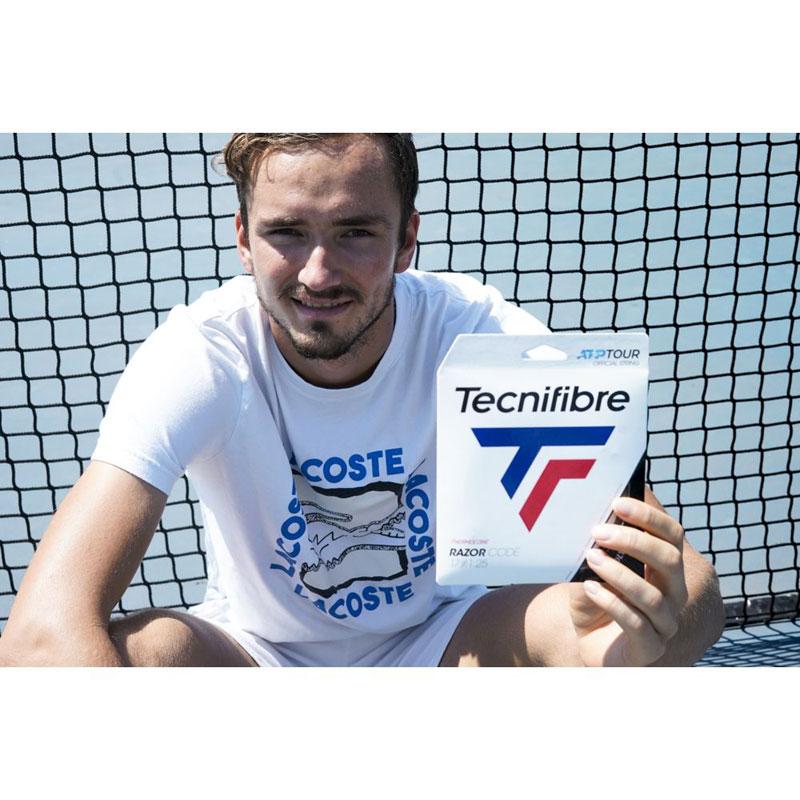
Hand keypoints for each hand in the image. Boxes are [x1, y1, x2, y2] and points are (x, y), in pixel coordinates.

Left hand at [568, 492, 688, 665]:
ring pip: (652, 595)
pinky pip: (636, 623)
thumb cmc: (594, 602)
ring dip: (619, 573)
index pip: (670, 535)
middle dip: (634, 541)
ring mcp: (664, 623)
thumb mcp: (590, 571)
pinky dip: (611, 602)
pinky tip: (590, 588)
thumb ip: (595, 551)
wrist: (589, 645)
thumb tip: (585, 525)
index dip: (649, 517)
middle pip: (669, 560)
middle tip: (598, 531)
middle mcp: (673, 593)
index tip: (618, 502)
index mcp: (663, 568)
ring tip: (590, 558)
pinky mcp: (650, 648)